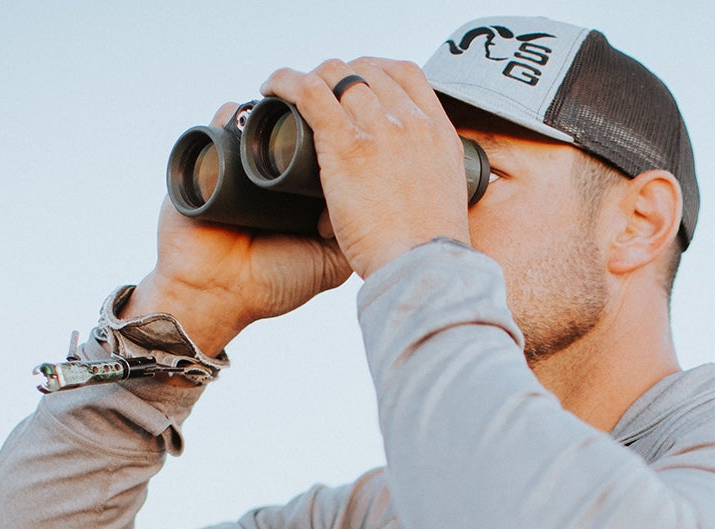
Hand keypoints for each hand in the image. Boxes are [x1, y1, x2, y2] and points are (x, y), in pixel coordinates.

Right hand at [122, 102, 352, 355]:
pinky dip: (231, 115)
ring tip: (286, 114)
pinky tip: (245, 118)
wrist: (218, 294)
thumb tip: (380, 194)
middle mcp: (273, 171)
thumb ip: (358, 235)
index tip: (357, 130)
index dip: (342, 133)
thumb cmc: (275, 283)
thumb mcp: (330, 263)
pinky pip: (219, 125)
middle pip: (295, 125)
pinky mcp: (205, 162)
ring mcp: (240, 164)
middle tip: (325, 115)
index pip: (327, 146)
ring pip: (260, 119)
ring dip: (274, 110)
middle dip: (311, 114)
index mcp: (304, 189)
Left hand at [260, 57, 471, 278]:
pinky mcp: (347, 146)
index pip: (405, 75)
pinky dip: (286, 82)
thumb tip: (405, 194)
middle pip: (366, 70)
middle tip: (314, 96)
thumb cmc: (429, 256)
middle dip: (336, 75)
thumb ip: (424, 187)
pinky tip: (270, 88)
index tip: (353, 85)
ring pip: (337, 75)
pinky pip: (309, 93)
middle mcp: (411, 123)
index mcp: (438, 135)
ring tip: (287, 94)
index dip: (373, 71)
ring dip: (309, 77)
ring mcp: (381, 131)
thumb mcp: (444, 206)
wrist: (425, 271)